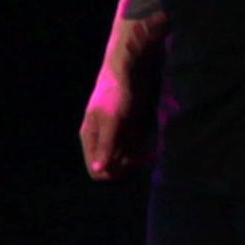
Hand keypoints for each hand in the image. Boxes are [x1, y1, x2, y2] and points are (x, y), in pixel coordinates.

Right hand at [81, 25, 159, 178]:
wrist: (129, 72)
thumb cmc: (116, 95)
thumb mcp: (111, 121)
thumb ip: (106, 146)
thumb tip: (98, 169)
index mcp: (91, 138)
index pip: (96, 170)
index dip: (113, 172)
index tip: (130, 164)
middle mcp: (102, 140)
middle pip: (112, 167)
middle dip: (128, 167)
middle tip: (143, 159)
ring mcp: (116, 136)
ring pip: (125, 160)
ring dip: (138, 161)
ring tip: (150, 155)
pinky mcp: (129, 131)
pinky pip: (135, 150)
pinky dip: (143, 153)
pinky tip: (153, 150)